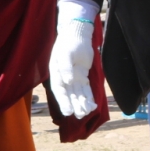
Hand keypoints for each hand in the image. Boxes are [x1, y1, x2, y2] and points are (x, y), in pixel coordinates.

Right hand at [49, 3, 96, 117]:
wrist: (77, 35)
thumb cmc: (68, 43)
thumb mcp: (64, 54)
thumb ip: (65, 68)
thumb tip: (67, 81)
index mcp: (56, 74)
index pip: (60, 91)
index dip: (63, 102)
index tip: (68, 112)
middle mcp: (64, 78)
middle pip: (69, 95)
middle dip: (74, 105)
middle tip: (79, 116)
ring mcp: (74, 77)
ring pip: (78, 94)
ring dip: (82, 103)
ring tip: (86, 113)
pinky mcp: (83, 76)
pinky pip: (86, 89)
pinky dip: (89, 97)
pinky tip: (93, 105)